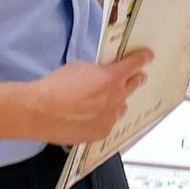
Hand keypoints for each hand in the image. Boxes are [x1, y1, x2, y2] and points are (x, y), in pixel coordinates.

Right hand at [26, 49, 152, 143]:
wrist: (41, 112)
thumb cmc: (56, 86)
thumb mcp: (79, 68)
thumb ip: (97, 71)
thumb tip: (101, 76)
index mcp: (112, 77)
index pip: (135, 64)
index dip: (143, 58)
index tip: (148, 56)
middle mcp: (117, 97)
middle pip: (134, 84)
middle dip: (135, 79)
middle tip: (137, 77)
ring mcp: (111, 117)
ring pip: (121, 106)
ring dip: (117, 101)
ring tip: (105, 101)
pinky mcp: (103, 132)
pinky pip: (109, 122)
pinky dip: (104, 117)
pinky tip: (91, 116)